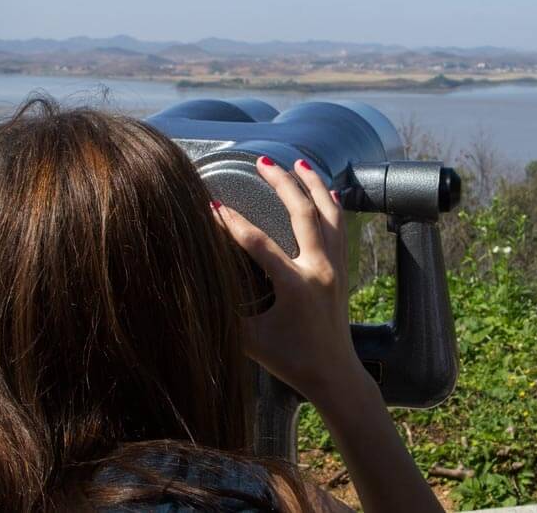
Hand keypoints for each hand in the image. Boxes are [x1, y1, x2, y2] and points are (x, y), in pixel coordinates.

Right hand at [214, 156, 363, 402]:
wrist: (334, 374)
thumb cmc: (290, 360)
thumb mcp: (250, 341)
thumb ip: (225, 311)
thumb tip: (194, 288)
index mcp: (295, 285)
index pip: (258, 244)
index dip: (232, 223)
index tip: (211, 205)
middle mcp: (319, 269)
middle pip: (302, 212)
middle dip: (282, 183)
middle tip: (263, 161)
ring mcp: (335, 267)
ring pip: (328, 213)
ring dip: (313, 184)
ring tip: (298, 162)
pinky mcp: (342, 270)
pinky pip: (340, 227)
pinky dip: (332, 204)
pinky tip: (327, 190)